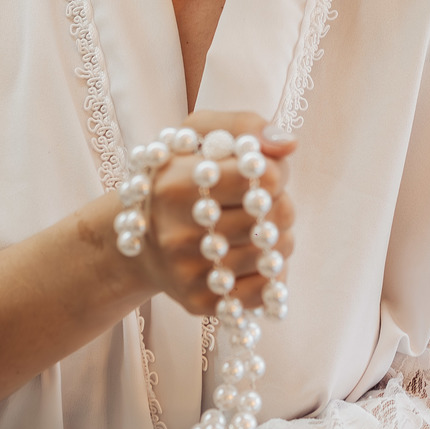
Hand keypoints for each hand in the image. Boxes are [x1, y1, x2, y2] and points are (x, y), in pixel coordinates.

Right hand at [130, 111, 296, 316]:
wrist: (140, 239)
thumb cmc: (178, 177)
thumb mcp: (198, 134)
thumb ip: (244, 126)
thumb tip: (288, 144)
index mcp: (175, 184)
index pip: (259, 176)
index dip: (272, 171)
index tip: (259, 173)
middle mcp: (177, 233)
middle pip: (273, 215)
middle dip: (279, 204)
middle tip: (261, 202)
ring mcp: (188, 273)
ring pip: (275, 253)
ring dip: (279, 237)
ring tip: (257, 228)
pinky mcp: (200, 302)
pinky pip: (267, 289)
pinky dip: (272, 271)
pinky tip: (253, 256)